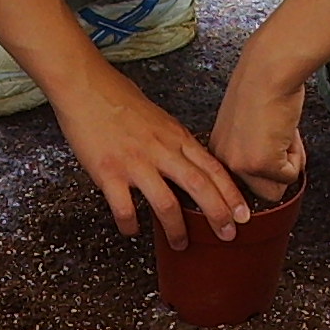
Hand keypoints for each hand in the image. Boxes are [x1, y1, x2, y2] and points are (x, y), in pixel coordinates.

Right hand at [53, 62, 246, 250]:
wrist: (85, 85)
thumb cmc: (118, 98)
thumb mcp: (160, 118)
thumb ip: (175, 142)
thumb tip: (189, 162)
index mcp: (175, 137)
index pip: (213, 168)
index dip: (232, 194)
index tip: (244, 213)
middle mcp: (161, 150)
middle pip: (199, 187)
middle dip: (218, 214)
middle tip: (228, 235)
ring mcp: (135, 162)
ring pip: (167, 203)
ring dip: (177, 229)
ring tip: (181, 244)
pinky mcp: (109, 172)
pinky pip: (124, 207)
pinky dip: (130, 224)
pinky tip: (132, 231)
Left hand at [208, 63, 308, 204]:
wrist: (269, 70)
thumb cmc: (263, 87)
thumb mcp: (247, 128)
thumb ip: (251, 152)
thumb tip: (271, 175)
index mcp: (216, 152)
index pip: (242, 186)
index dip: (263, 171)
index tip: (268, 152)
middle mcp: (222, 162)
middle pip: (259, 193)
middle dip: (277, 171)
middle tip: (279, 139)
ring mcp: (240, 165)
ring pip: (276, 190)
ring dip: (288, 165)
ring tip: (282, 134)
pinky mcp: (261, 164)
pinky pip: (291, 177)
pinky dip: (297, 156)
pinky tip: (287, 130)